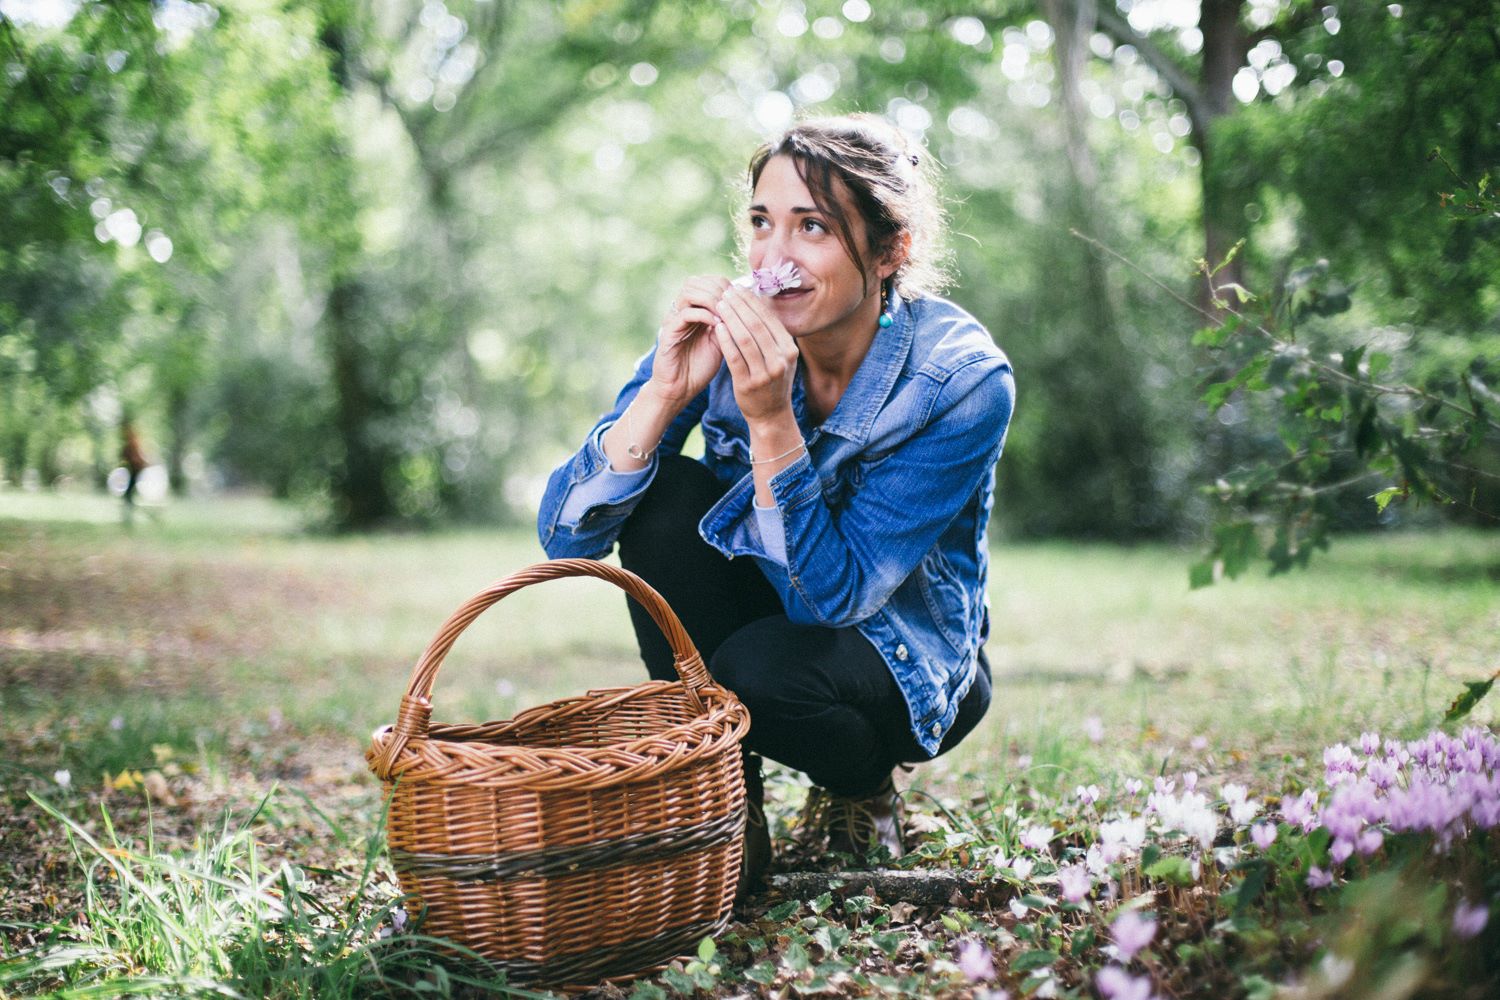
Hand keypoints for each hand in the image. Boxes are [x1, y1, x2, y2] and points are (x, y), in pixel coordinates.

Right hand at [651, 275, 730, 406]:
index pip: (709, 282)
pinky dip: (703, 315)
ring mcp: (673, 319)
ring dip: (711, 299)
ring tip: (726, 313)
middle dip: (719, 290)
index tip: (743, 300)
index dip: (727, 286)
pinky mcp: (667, 332)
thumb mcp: (722, 341)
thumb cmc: (702, 366)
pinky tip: (717, 325)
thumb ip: (731, 324)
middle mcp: (682, 309)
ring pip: (689, 291)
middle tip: (734, 304)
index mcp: (695, 309)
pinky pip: (685, 314)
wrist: (680, 388)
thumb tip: (751, 308)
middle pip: (698, 281)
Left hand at [713, 285, 798, 423]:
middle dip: (740, 305)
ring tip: (719, 305)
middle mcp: (780, 361)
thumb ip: (771, 335)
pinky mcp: (748, 384)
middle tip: (726, 291)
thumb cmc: (771, 381)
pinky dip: (725, 340)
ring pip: (745, 338)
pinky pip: (734, 357)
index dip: (752, 301)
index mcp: (789, 350)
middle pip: (757, 325)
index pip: (769, 319)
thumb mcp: (779, 357)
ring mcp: (765, 373)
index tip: (738, 288)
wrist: (770, 415)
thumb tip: (755, 302)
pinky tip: (717, 327)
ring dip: (731, 318)